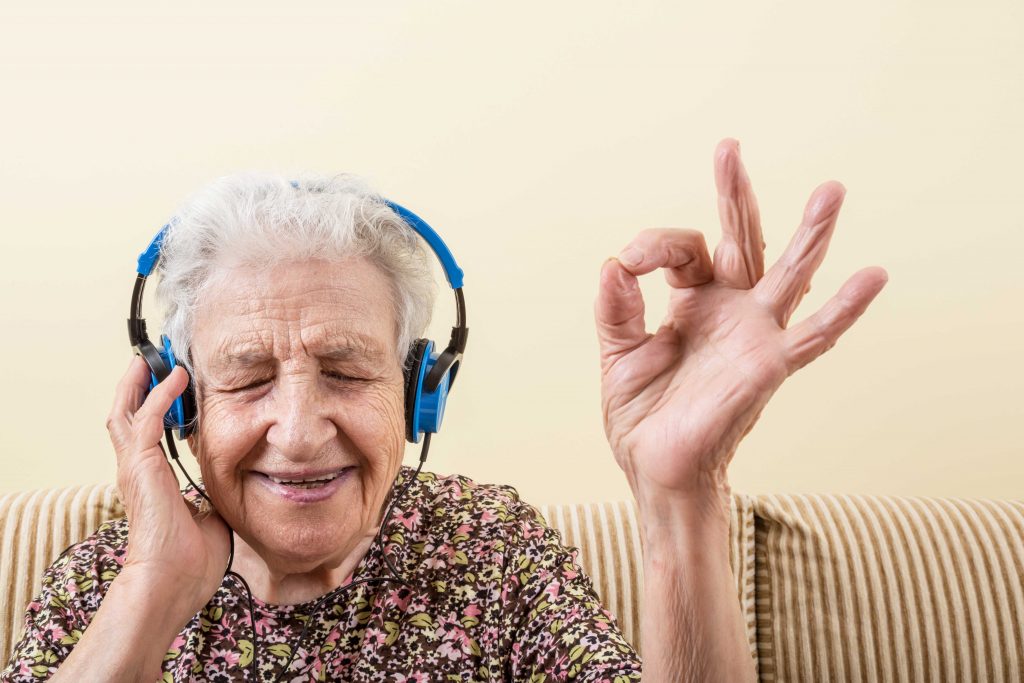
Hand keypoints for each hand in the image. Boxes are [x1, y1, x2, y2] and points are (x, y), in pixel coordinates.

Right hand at [105, 355, 228, 616]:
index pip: (147, 434)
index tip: (175, 386)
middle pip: (126, 415)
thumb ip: (214, 494)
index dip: (157, 408)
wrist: (173, 582)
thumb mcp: (210, 516)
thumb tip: (233, 484)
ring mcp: (134, 467)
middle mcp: (137, 470)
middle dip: (138, 385)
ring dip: (141, 381)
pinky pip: (147, 418)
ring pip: (126, 411)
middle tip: (154, 359)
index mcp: (152, 481)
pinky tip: (177, 378)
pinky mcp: (140, 466)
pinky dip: (160, 394)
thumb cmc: (191, 561)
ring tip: (155, 357)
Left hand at [594, 138, 887, 512]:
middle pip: (740, 239)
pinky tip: (874, 275)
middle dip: (735, 194)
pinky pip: (814, 334)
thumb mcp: (618, 354)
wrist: (657, 469)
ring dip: (809, 232)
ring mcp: (753, 334)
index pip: (684, 248)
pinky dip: (846, 307)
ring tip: (832, 190)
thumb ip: (616, 309)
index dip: (654, 245)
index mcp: (692, 302)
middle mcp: (729, 309)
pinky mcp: (768, 365)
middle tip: (729, 147)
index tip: (628, 264)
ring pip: (789, 273)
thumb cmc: (643, 417)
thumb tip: (613, 262)